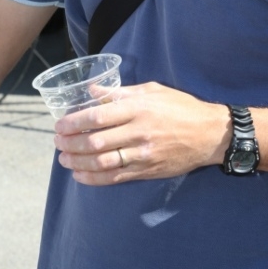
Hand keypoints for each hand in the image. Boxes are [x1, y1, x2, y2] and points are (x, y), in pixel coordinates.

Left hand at [53, 82, 230, 184]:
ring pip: (102, 163)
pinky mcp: (147, 171)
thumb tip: (92, 90)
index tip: (60, 125)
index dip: (74, 122)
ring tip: (64, 158)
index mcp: (138, 109)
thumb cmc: (181, 107)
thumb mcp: (152, 90)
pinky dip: (93, 178)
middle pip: (95, 142)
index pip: (98, 116)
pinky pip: (115, 177)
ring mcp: (143, 155)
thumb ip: (120, 92)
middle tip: (57, 141)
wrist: (210, 134)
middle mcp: (139, 132)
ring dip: (78, 162)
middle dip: (71, 143)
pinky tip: (79, 174)